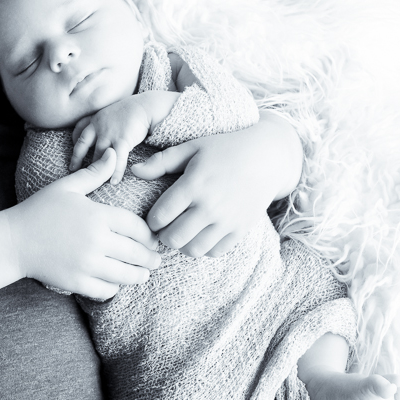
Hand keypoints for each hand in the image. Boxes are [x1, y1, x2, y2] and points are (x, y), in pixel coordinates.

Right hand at [7, 148, 160, 298]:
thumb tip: (114, 154)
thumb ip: (94, 173)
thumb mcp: (67, 187)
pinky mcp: (76, 282)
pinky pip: (105, 290)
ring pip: (124, 275)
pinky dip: (114, 288)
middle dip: (150, 258)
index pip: (136, 227)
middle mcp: (95, 241)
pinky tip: (117, 284)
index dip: (149, 234)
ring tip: (144, 274)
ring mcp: (86, 264)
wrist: (13, 240)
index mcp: (96, 216)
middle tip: (157, 260)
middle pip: (135, 253)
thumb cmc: (39, 209)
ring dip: (138, 276)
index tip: (154, 238)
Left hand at [69, 98, 152, 182]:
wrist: (145, 106)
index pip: (79, 129)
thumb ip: (104, 121)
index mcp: (95, 118)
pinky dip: (115, 172)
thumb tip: (103, 132)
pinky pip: (117, 160)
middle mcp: (98, 126)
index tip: (73, 148)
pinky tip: (114, 182)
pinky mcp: (122, 140)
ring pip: (98, 155)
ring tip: (94, 181)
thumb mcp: (111, 112)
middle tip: (73, 169)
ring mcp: (109, 134)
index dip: (74, 140)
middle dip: (77, 158)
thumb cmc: (132, 109)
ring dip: (96, 169)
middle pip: (82, 144)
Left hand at [131, 112, 302, 257]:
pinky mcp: (241, 230)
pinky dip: (204, 247)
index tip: (154, 216)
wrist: (267, 157)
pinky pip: (214, 252)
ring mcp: (228, 221)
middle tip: (165, 227)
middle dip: (163, 236)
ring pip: (193, 250)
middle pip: (173, 239)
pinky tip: (201, 233)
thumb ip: (162, 162)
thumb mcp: (192, 148)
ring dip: (183, 244)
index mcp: (194, 184)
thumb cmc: (224, 148)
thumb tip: (133, 171)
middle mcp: (211, 206)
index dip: (151, 220)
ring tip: (182, 231)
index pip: (160, 216)